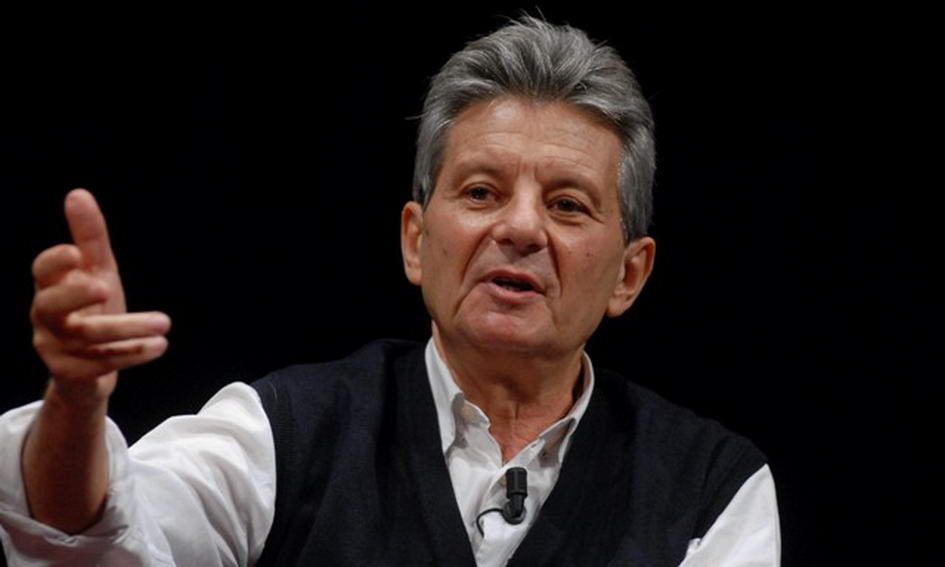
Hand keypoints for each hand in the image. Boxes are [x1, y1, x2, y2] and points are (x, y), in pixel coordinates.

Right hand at [29, 189, 170, 405]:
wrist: (88, 372)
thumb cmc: (91, 310)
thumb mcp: (97, 271)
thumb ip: (89, 238)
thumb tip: (77, 193)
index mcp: (50, 288)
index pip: (42, 271)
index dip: (55, 263)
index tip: (75, 254)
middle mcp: (45, 317)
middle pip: (51, 306)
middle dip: (75, 295)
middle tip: (104, 285)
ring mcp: (54, 347)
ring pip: (87, 337)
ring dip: (128, 328)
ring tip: (164, 322)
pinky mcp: (70, 374)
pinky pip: (100, 364)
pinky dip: (131, 354)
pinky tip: (159, 345)